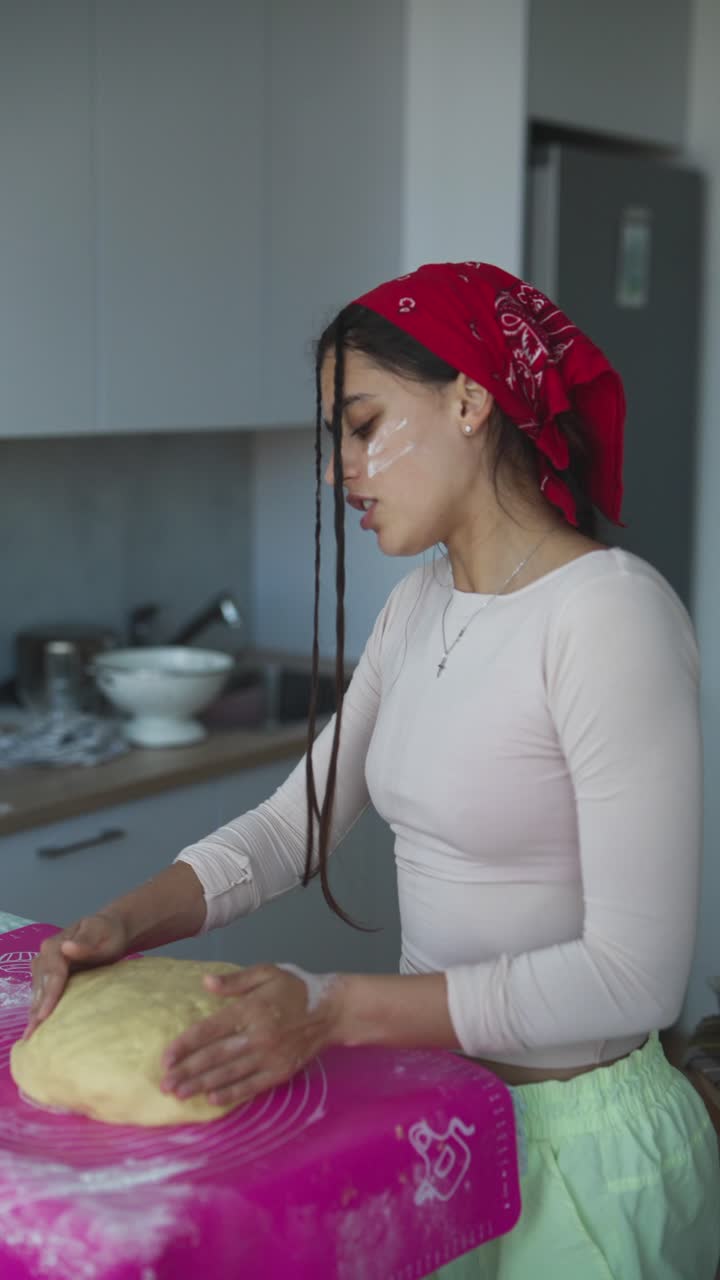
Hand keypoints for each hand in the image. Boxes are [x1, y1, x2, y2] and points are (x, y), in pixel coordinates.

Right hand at [25, 912, 127, 1038]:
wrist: (110, 930)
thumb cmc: (108, 934)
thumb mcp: (101, 935)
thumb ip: (85, 944)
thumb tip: (67, 947)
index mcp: (57, 944)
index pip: (52, 972)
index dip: (48, 994)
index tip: (44, 1015)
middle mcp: (46, 954)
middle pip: (40, 984)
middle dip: (37, 1009)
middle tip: (33, 1034)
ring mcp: (45, 964)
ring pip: (37, 990)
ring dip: (34, 1011)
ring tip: (32, 1035)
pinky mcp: (49, 974)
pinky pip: (41, 992)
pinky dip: (39, 1008)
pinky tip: (37, 1025)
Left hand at [160, 964, 338, 1108]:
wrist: (331, 1010)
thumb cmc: (294, 988)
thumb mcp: (266, 973)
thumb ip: (235, 981)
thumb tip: (205, 982)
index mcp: (250, 1010)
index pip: (210, 1030)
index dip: (185, 1045)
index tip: (166, 1057)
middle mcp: (258, 1035)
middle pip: (215, 1056)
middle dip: (187, 1071)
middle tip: (164, 1084)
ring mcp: (269, 1057)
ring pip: (229, 1074)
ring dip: (201, 1085)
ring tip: (179, 1094)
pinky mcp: (280, 1071)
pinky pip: (251, 1086)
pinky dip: (231, 1094)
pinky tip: (212, 1099)